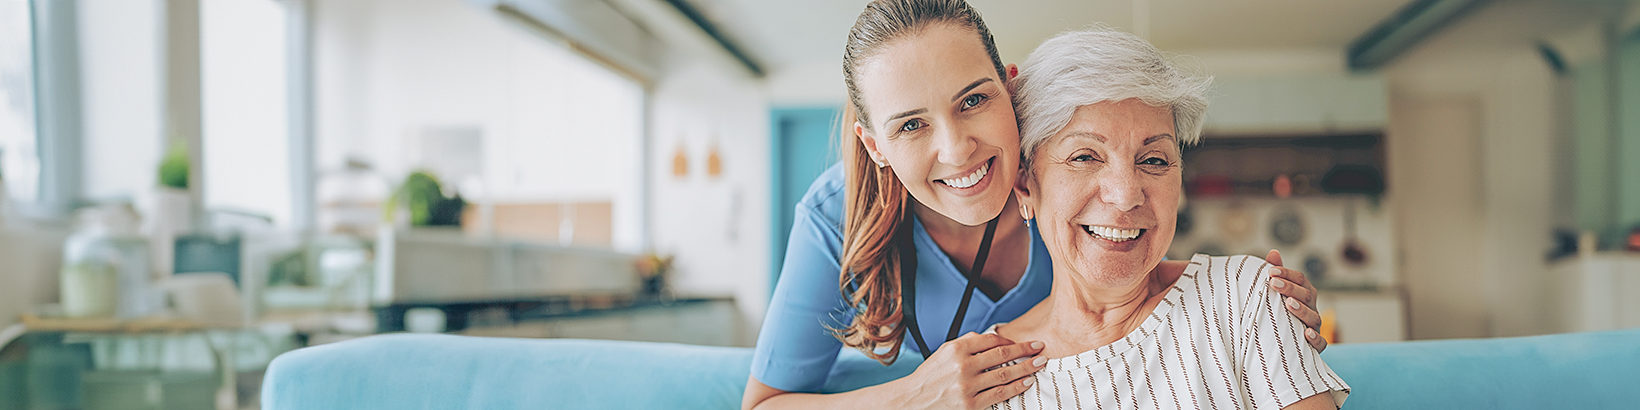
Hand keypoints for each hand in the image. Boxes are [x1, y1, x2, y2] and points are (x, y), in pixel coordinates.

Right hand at [891, 332, 1045, 409]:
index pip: (990, 339)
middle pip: (1002, 355)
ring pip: (1005, 374)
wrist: (913, 401)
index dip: (1010, 340)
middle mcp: (963, 365)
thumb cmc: (930, 376)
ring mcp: (967, 386)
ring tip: (1039, 363)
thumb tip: (993, 338)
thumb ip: (966, 343)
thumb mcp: (943, 353)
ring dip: (1026, 368)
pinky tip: (1027, 382)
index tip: (1022, 342)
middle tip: (1040, 347)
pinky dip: (1016, 387)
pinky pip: (1000, 393)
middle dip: (1025, 350)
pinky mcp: (971, 404)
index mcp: (956, 349)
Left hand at [1265, 249, 1326, 351]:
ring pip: (1313, 317)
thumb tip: (1273, 252)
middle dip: (1290, 288)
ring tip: (1288, 304)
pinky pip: (1320, 343)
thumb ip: (1277, 273)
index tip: (1270, 271)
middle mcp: (1311, 307)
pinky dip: (1315, 339)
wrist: (1285, 341)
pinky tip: (1306, 333)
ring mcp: (1314, 326)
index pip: (1300, 279)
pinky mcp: (1316, 345)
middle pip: (1306, 295)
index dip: (1286, 274)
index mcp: (1304, 293)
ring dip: (1301, 310)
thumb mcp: (1278, 292)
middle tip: (1273, 283)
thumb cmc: (1281, 312)